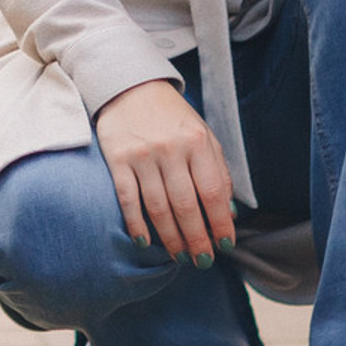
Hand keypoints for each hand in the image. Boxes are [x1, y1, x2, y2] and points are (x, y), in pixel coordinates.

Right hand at [94, 80, 235, 262]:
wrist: (130, 85)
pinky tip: (145, 242)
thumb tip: (228, 214)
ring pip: (158, 208)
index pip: (213, 193)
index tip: (224, 246)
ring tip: (179, 255)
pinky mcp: (118, 158)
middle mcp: (171, 148)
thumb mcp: (203, 134)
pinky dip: (136, 225)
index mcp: (197, 141)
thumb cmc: (172, 116)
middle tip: (202, 261)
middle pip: (186, 206)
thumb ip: (218, 171)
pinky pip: (128, 199)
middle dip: (196, 240)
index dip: (220, 224)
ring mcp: (143, 154)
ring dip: (170, 238)